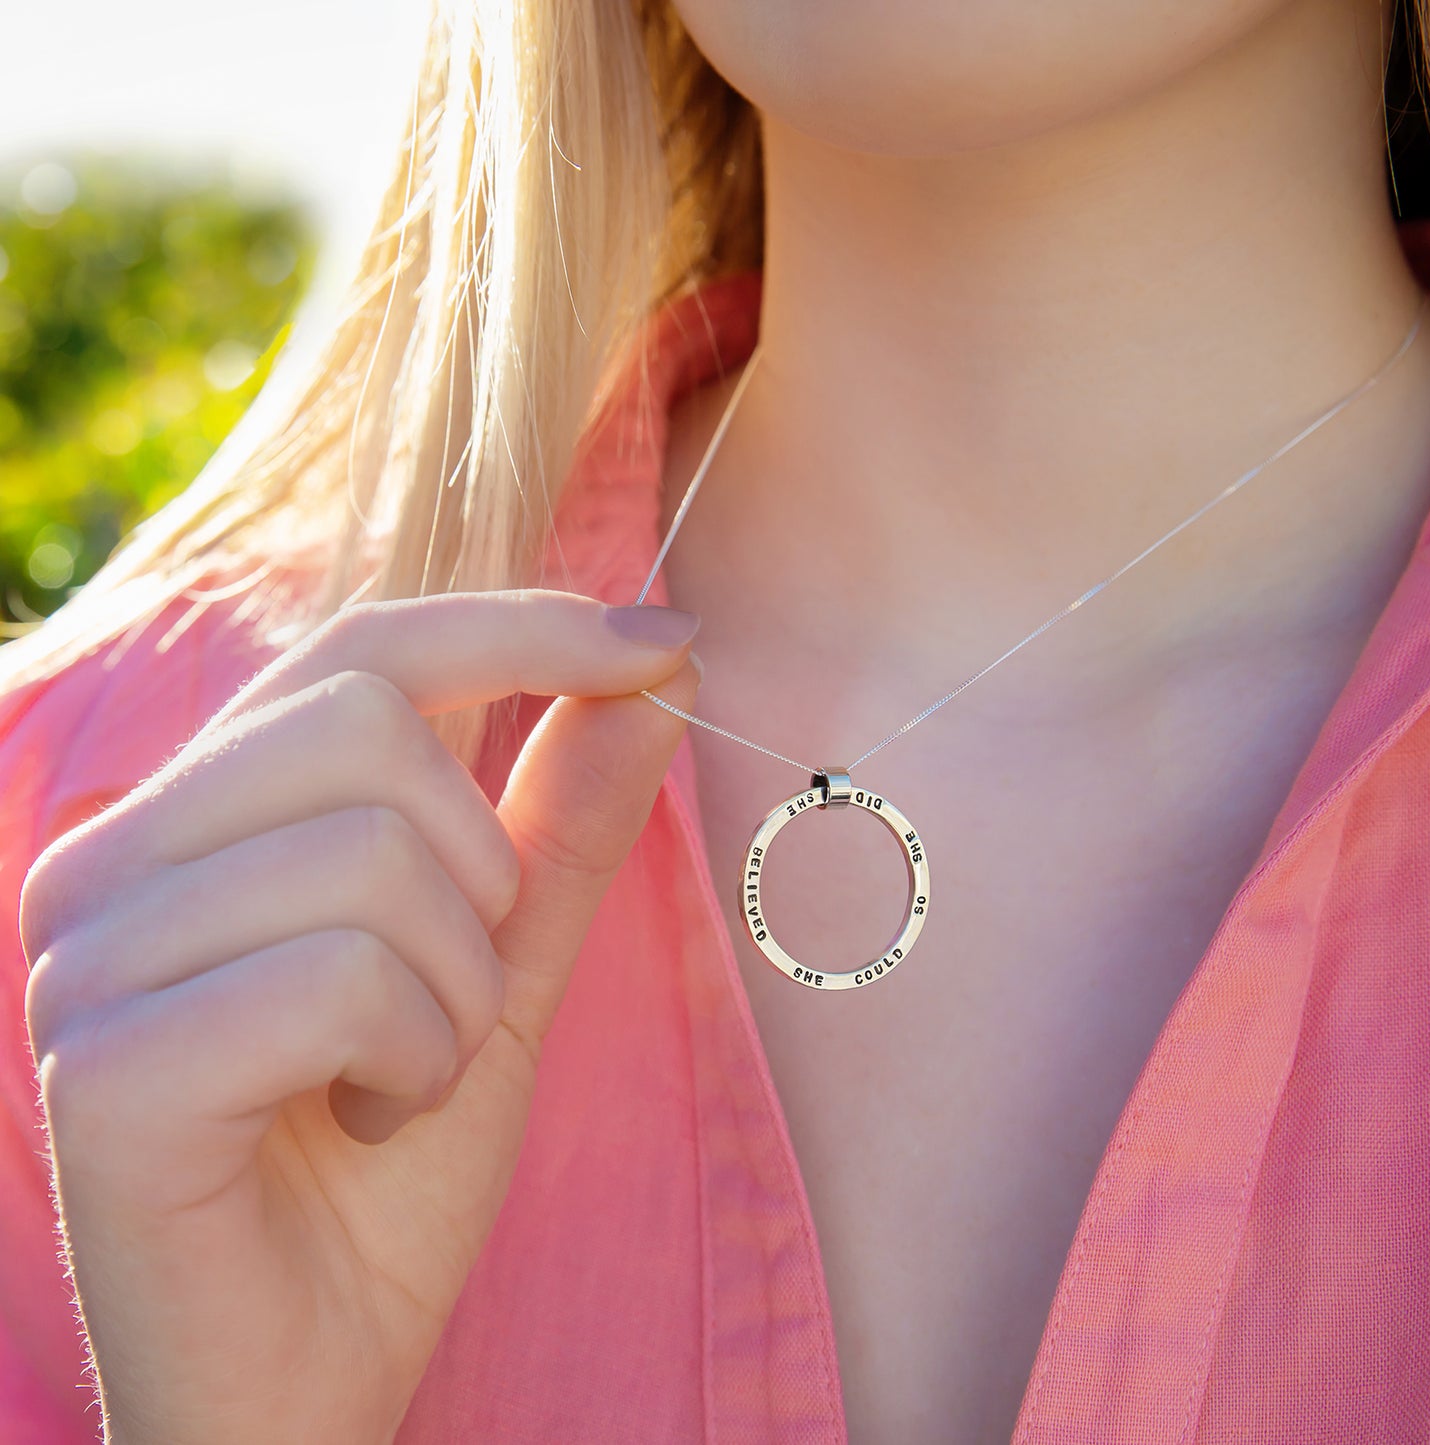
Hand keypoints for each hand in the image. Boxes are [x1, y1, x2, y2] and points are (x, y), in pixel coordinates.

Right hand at [19, 590, 701, 1443]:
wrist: (307, 1374)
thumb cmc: (388, 1168)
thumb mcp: (503, 968)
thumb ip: (565, 819)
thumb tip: (661, 667)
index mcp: (199, 816)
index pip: (363, 649)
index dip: (525, 626)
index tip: (664, 641)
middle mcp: (114, 858)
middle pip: (369, 728)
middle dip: (479, 873)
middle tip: (455, 992)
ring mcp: (88, 956)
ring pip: (369, 853)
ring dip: (452, 990)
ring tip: (401, 1077)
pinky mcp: (105, 1067)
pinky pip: (341, 977)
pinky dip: (412, 1059)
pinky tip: (365, 1121)